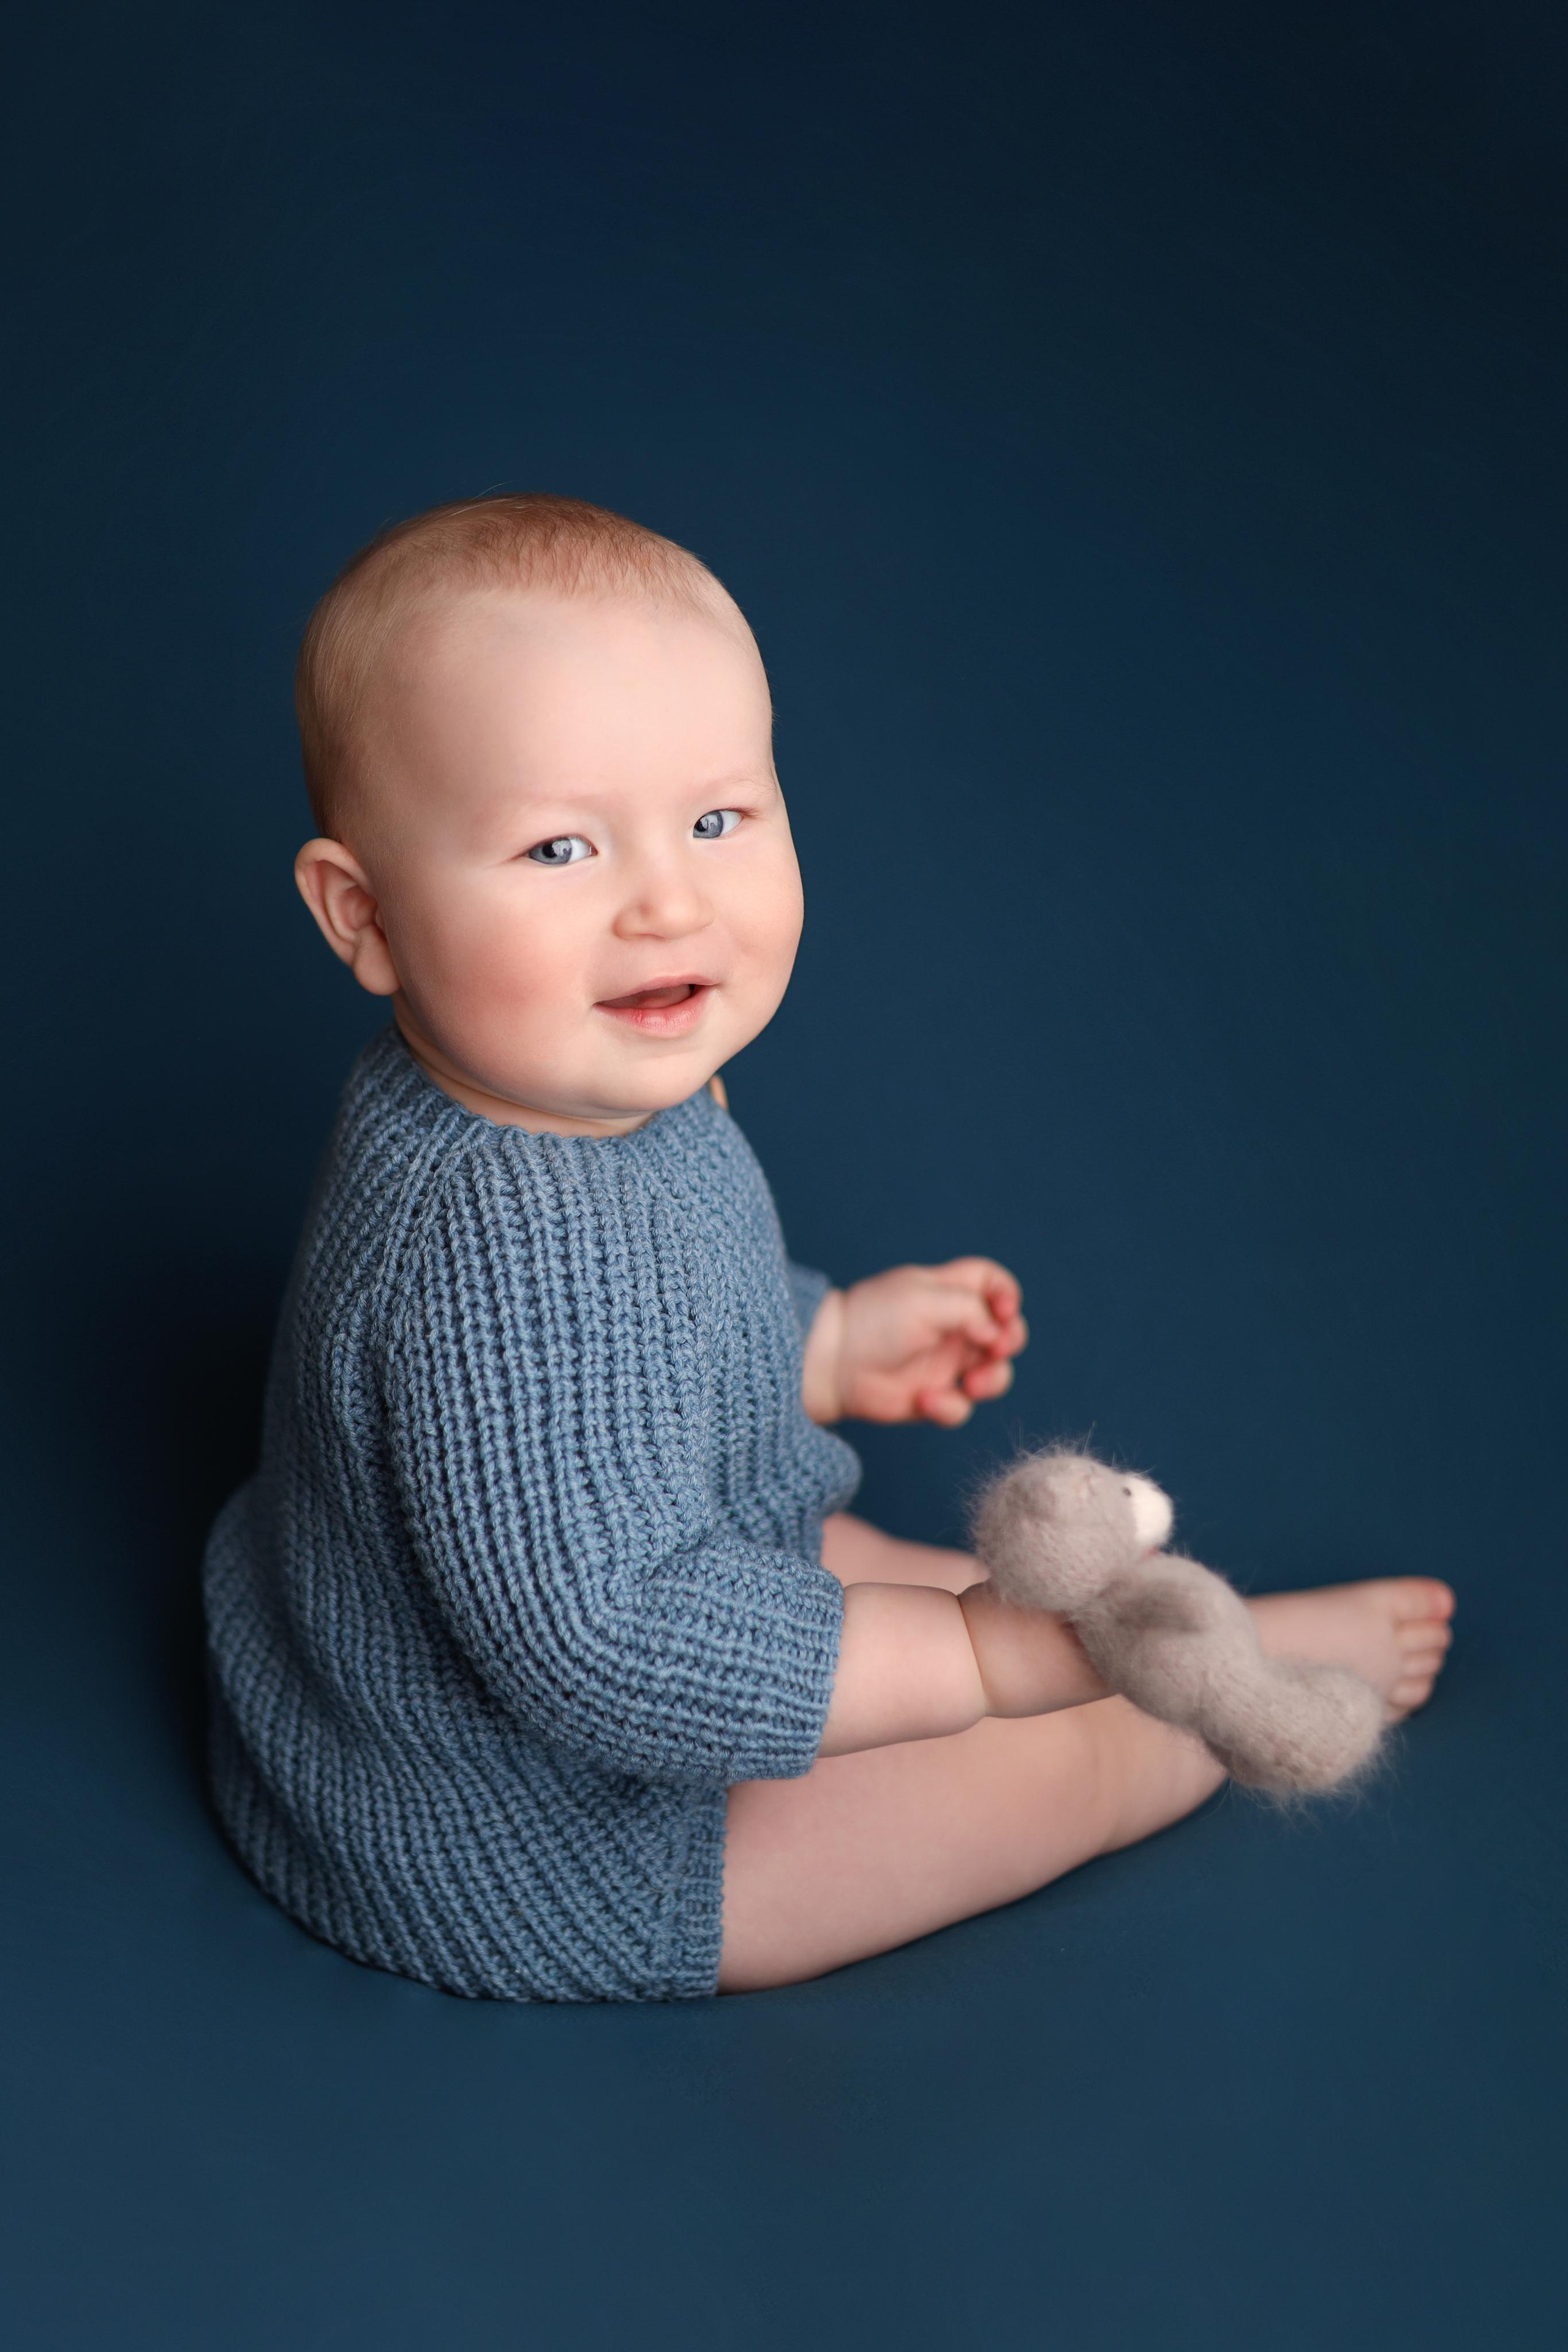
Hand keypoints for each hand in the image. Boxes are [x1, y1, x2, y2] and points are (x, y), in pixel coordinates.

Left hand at [801, 1260, 1027, 1425]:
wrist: (833, 1363)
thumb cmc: (875, 1320)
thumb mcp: (926, 1299)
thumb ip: (971, 1309)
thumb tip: (997, 1333)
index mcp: (949, 1292)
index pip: (991, 1283)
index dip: (1006, 1294)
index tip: (1003, 1310)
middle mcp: (952, 1327)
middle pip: (1005, 1331)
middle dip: (1011, 1341)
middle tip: (995, 1348)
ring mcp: (944, 1364)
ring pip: (994, 1374)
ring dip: (992, 1380)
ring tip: (970, 1384)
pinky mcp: (932, 1398)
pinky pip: (961, 1408)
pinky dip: (949, 1407)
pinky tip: (924, 1400)